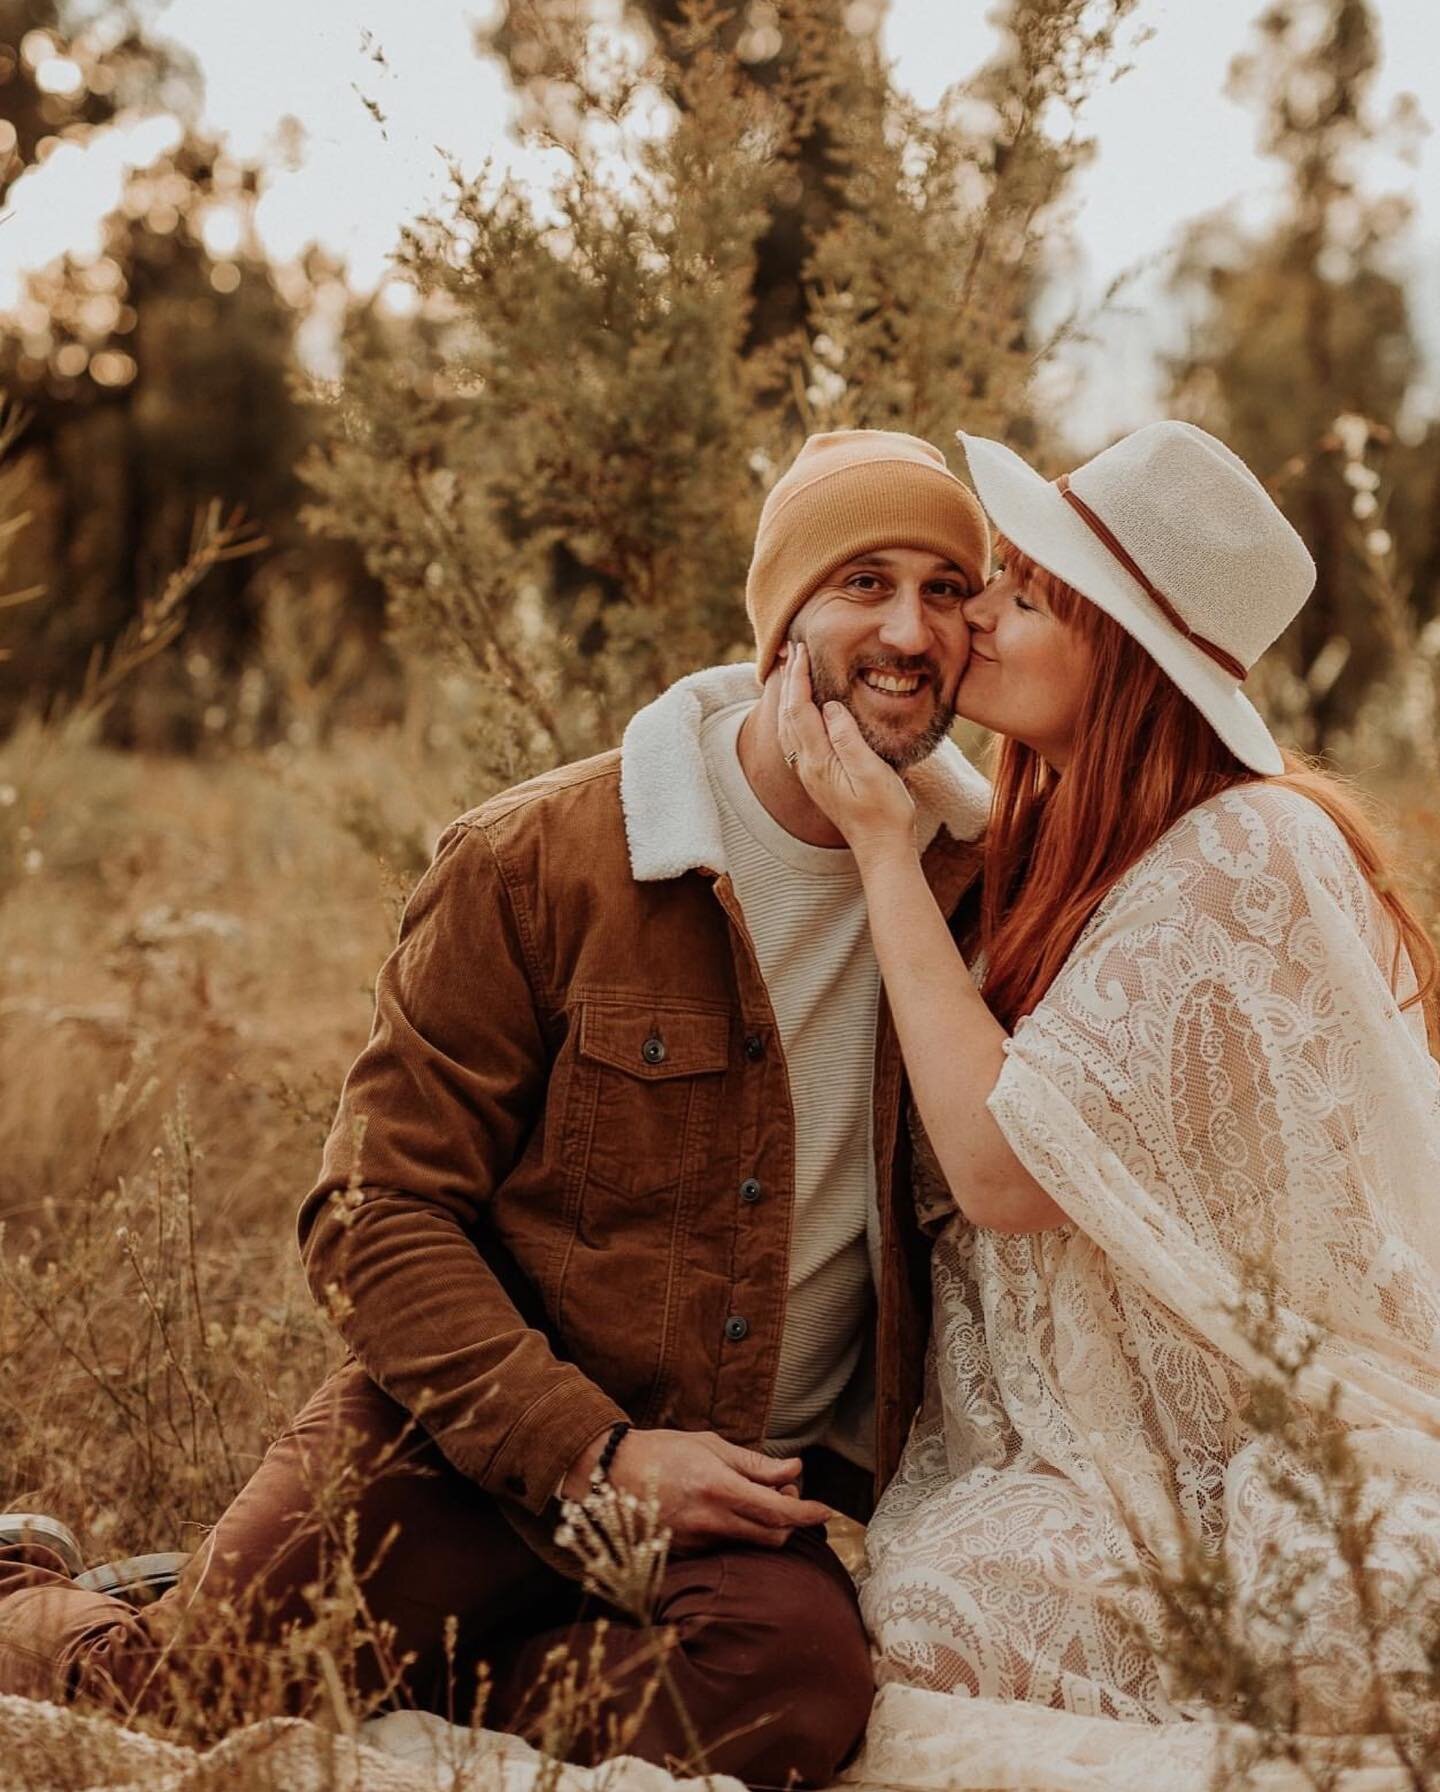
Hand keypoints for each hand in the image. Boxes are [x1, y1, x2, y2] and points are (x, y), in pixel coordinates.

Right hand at [560, 1427, 832, 1552]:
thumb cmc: (665, 1451)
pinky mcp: (687, 1554)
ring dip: (765, 1527)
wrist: (614, 1473)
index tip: (826, 1511)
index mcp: (719, 1488)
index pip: (777, 1512)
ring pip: (751, 1545)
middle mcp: (710, 1521)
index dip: (808, 1513)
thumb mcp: (712, 1446)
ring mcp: (697, 1542)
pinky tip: (726, 1511)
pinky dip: (738, 1533)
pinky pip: (727, 1549)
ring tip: (752, 1497)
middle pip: (772, 1536)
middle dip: (789, 1520)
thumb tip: (795, 1471)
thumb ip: (756, 1464)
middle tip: (783, 1493)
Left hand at [776, 642, 917, 869]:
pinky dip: (793, 713)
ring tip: (791, 670)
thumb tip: (829, 706)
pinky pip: (796, 737)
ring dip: (788, 695)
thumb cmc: (885, 811)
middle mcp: (807, 766)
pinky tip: (802, 707)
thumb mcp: (872, 772)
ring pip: (787, 726)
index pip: (799, 709)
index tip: (801, 650)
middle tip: (791, 649)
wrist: (881, 848)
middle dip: (788, 680)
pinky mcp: (818, 777)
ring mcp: (810, 773)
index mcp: (818, 761)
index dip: (798, 678)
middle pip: (787, 714)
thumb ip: (848, 738)